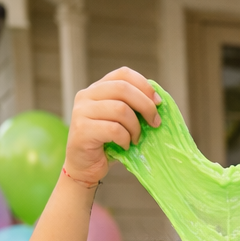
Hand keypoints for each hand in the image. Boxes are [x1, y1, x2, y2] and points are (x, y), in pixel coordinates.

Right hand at [64, 67, 160, 186]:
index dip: (144, 85)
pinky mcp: (82, 129)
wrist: (85, 166)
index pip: (123, 74)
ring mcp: (81, 111)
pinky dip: (126, 139)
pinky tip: (125, 146)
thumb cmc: (108, 143)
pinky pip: (114, 129)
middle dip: (146, 106)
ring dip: (135, 127)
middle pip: (123, 89)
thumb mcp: (122, 120)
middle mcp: (86, 95)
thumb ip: (133, 107)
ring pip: (120, 109)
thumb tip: (158, 102)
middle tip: (155, 123)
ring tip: (136, 139)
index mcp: (98, 89)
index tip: (158, 102)